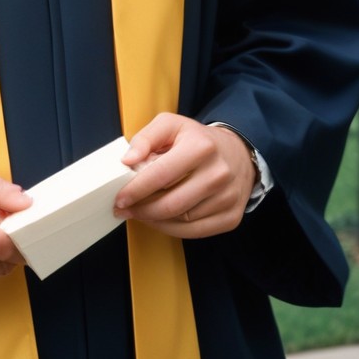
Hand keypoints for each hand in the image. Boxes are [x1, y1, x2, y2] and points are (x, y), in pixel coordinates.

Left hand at [113, 114, 255, 238]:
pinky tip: (159, 220)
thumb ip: (145, 138)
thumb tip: (127, 160)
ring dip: (154, 220)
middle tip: (124, 209)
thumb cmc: (197, 140)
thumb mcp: (171, 125)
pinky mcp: (231, 218)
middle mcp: (218, 174)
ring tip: (140, 212)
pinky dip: (172, 230)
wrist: (238, 153)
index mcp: (201, 147)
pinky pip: (195, 233)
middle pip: (171, 204)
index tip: (119, 198)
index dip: (136, 189)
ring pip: (181, 221)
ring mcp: (227, 198)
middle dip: (142, 210)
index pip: (161, 175)